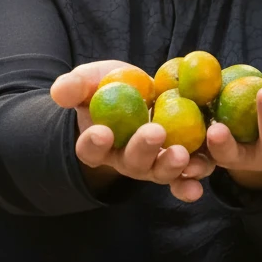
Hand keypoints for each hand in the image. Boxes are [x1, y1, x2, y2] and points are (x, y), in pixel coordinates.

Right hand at [50, 60, 214, 202]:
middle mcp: (126, 160)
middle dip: (143, 150)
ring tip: (181, 155)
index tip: (101, 132)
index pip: (91, 149)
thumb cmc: (108, 87)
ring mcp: (153, 163)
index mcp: (99, 144)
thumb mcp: (89, 81)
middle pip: (132, 162)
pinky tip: (200, 180)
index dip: (94, 143)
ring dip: (171, 166)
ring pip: (160, 171)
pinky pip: (186, 175)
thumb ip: (74, 86)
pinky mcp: (178, 159)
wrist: (138, 92)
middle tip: (154, 133)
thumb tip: (61, 90)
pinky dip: (192, 180)